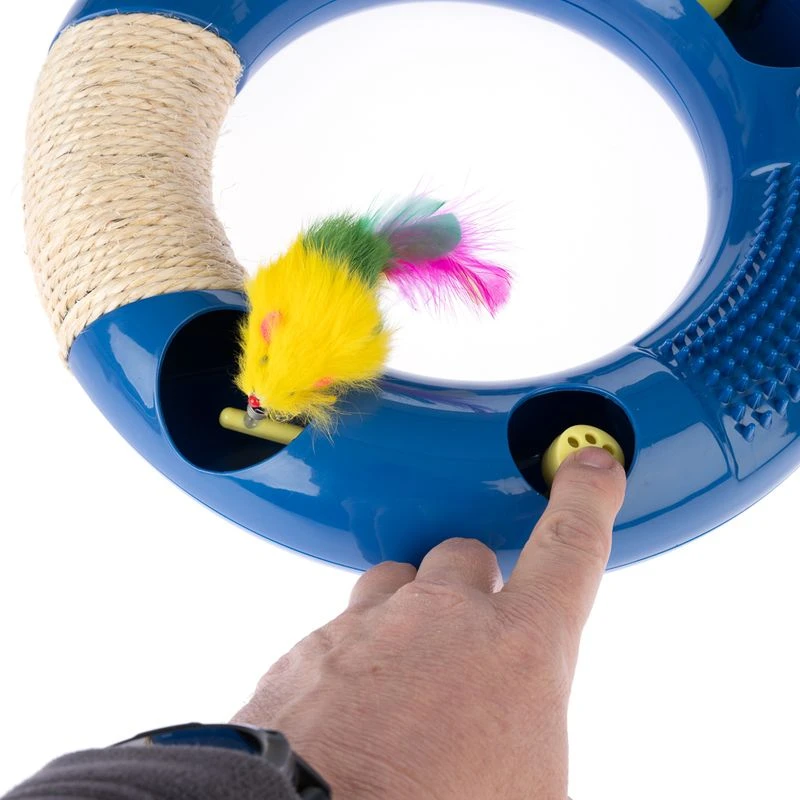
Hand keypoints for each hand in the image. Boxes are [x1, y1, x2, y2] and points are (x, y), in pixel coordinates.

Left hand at [232, 447, 625, 798]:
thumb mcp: (531, 783)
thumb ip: (532, 725)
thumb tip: (517, 730)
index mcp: (518, 650)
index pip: (569, 549)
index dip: (586, 499)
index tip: (590, 465)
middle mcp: (442, 617)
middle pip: (468, 555)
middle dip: (474, 586)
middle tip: (470, 649)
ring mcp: (369, 623)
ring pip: (399, 581)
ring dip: (410, 615)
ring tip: (407, 681)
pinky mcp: (310, 645)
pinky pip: (341, 627)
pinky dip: (353, 657)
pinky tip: (352, 709)